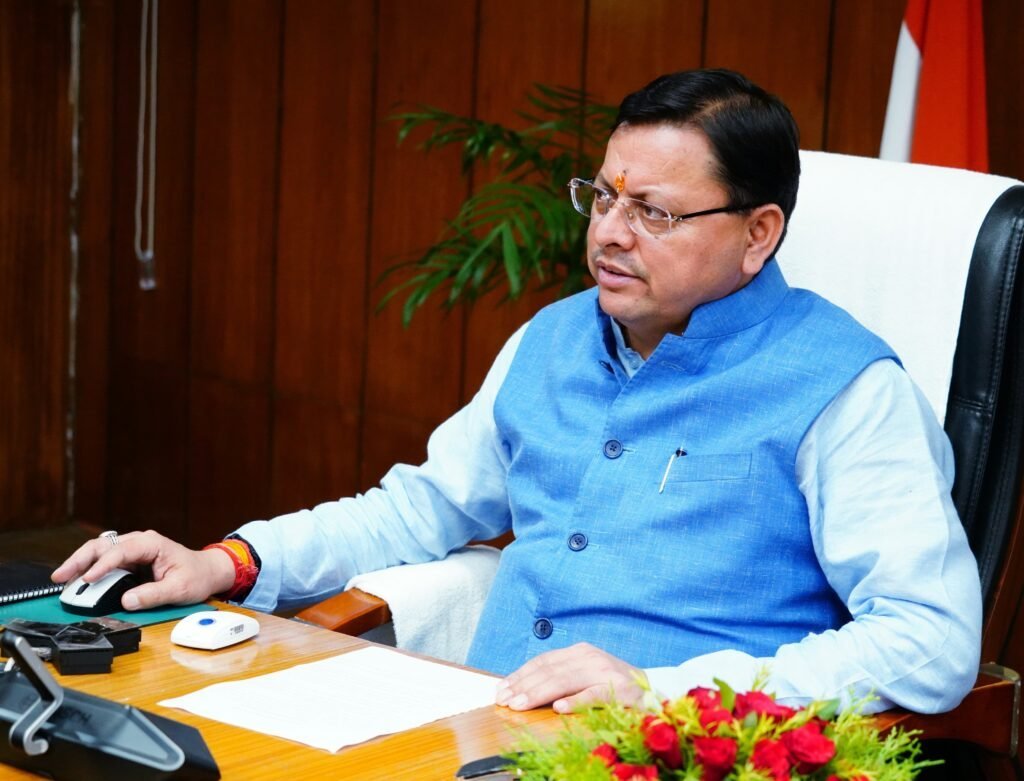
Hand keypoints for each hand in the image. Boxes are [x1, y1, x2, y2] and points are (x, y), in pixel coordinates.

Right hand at [51, 530, 236, 610]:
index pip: (120, 551)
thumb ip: (153, 595)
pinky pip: (105, 561)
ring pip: (100, 551)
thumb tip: (127, 601)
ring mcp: (133, 549)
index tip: (87, 579)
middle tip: (60, 576)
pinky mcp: (130, 559)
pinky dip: (90, 569)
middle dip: (79, 559)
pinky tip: (78, 581)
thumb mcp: (179, 589)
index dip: (101, 566)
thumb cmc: (196, 576)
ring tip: (61, 579)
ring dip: (80, 563)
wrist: (207, 571)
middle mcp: (139, 542)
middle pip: (102, 545)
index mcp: (151, 544)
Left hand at [495, 642, 647, 713]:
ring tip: (520, 705)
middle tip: (504, 701)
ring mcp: (606, 672)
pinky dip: (576, 701)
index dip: (520, 675)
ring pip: (565, 680)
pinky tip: (559, 708)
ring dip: (539, 693)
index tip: (500, 689)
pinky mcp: (621, 690)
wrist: (656, 691)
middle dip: (523, 686)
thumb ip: (560, 680)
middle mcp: (590, 657)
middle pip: (549, 671)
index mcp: (580, 653)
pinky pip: (594, 695)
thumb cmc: (614, 688)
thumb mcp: (585, 677)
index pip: (543, 661)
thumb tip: (523, 691)